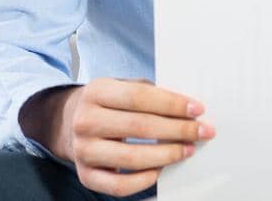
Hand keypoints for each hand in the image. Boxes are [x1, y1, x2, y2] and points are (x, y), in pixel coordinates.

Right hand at [19, 77, 214, 196]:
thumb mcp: (121, 87)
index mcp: (96, 91)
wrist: (69, 123)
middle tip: (202, 131)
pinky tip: (160, 170)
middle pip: (140, 126)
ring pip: (132, 158)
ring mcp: (83, 150)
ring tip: (187, 150)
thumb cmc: (108, 104)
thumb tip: (187, 107)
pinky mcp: (85, 175)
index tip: (197, 109)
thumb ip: (150, 92)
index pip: (139, 96)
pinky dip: (145, 180)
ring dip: (167, 155)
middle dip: (178, 130)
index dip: (171, 103)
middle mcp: (85, 120)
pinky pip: (120, 185)